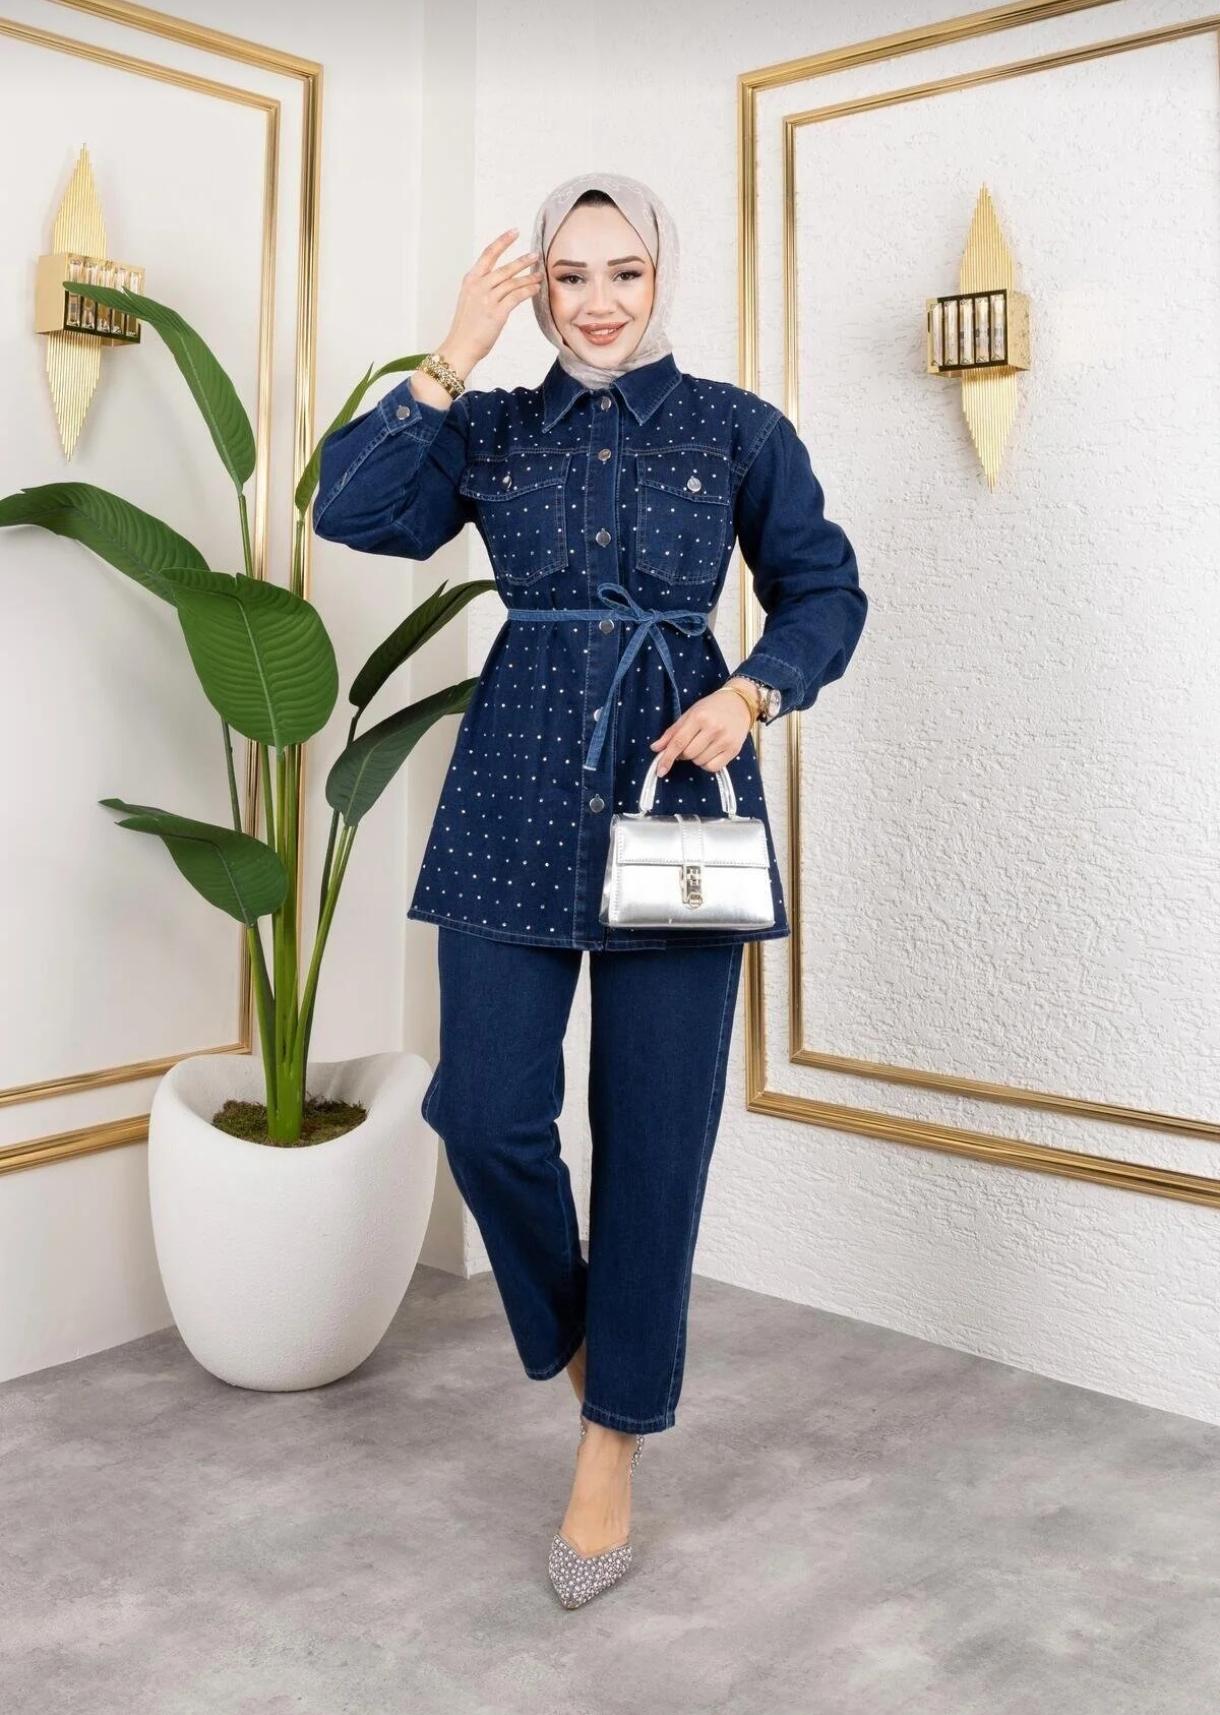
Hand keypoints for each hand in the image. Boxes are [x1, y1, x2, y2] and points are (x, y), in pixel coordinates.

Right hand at [441, 227, 542, 374]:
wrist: (460, 346)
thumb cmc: (465, 328)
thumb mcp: (469, 301)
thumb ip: (482, 289)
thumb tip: (499, 284)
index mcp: (471, 281)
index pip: (488, 255)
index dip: (502, 242)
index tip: (514, 232)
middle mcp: (478, 286)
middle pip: (504, 267)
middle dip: (522, 260)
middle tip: (535, 254)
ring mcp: (487, 299)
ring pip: (512, 281)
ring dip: (528, 277)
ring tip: (540, 274)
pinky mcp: (497, 312)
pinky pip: (516, 297)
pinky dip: (528, 291)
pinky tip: (536, 288)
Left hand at [649, 687, 753, 776]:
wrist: (739, 704)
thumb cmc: (711, 708)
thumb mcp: (690, 714)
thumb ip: (672, 732)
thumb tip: (655, 748)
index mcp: (699, 717)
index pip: (678, 742)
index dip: (667, 758)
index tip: (660, 770)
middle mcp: (713, 728)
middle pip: (688, 754)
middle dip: (683, 754)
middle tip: (689, 744)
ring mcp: (725, 740)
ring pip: (700, 762)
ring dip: (696, 758)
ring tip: (702, 745)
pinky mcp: (734, 750)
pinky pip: (713, 767)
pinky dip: (707, 764)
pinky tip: (710, 753)